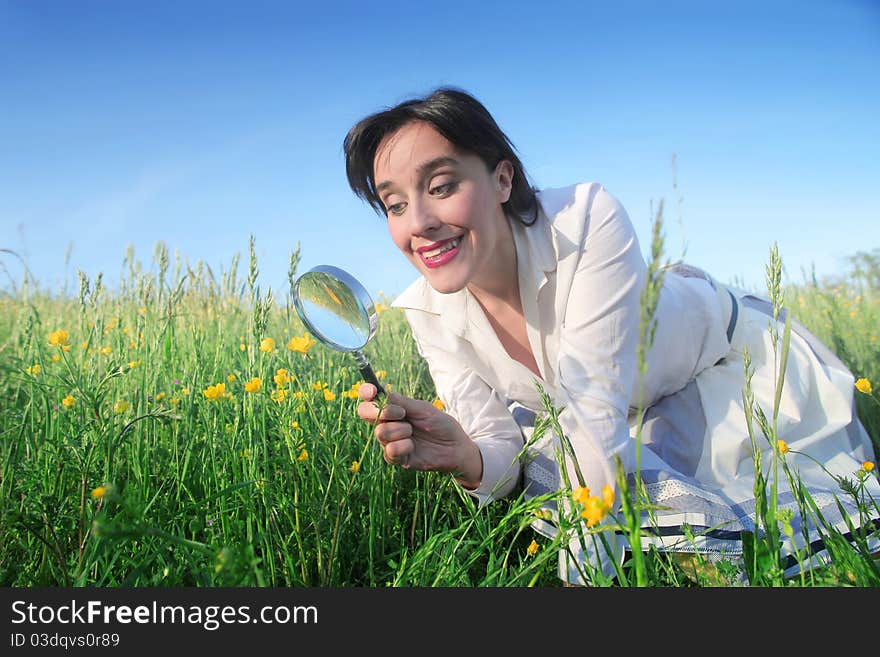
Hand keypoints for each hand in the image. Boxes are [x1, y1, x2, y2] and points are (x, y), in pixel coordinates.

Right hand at [356, 384, 481, 486]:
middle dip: (381, 411)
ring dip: (401, 430)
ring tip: (414, 432)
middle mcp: (387, 424)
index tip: (371, 390)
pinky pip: (390, 450)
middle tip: (401, 413)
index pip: (370, 399)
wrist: (455, 446)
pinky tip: (413, 446)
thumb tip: (383, 393)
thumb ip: (403, 403)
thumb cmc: (441, 425)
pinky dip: (404, 445)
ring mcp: (389, 441)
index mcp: (393, 409)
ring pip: (381, 432)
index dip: (365, 392)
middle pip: (365, 413)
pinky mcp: (395, 458)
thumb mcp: (424, 409)